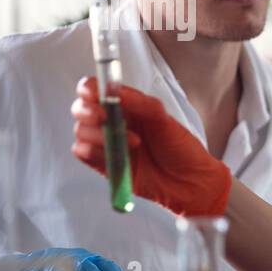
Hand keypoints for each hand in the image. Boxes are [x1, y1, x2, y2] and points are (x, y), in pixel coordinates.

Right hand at [71, 77, 231, 216]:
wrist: (190, 182)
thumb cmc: (181, 148)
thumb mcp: (164, 119)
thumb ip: (140, 103)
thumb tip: (114, 91)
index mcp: (127, 106)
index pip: (95, 90)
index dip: (88, 88)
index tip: (92, 94)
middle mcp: (113, 122)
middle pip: (81, 110)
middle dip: (88, 111)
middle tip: (105, 117)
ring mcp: (107, 144)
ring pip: (81, 132)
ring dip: (99, 135)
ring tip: (133, 142)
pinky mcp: (104, 164)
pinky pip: (84, 154)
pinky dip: (93, 151)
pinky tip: (116, 155)